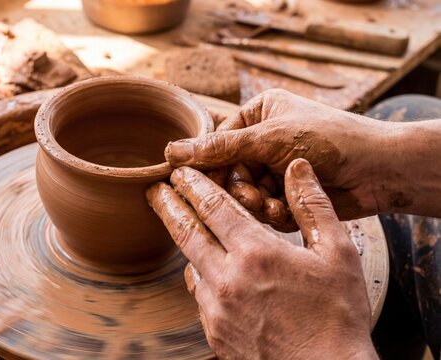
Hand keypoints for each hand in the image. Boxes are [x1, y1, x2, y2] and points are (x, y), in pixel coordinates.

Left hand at [147, 159, 376, 359]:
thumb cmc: (338, 316)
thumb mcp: (338, 254)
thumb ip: (312, 206)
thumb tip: (297, 167)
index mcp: (256, 254)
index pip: (213, 207)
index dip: (193, 185)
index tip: (179, 171)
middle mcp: (227, 280)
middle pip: (186, 233)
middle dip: (167, 206)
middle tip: (154, 190)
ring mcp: (217, 310)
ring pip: (191, 266)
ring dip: (187, 244)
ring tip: (185, 228)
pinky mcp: (214, 333)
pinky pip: (199, 296)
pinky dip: (201, 278)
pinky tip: (210, 273)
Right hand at [166, 89, 397, 220]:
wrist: (378, 169)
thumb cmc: (329, 139)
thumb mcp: (267, 138)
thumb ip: (218, 148)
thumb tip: (170, 151)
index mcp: (256, 115)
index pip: (216, 143)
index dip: (207, 165)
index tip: (192, 183)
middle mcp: (261, 142)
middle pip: (226, 173)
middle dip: (238, 188)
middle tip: (250, 197)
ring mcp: (273, 170)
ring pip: (242, 195)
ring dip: (254, 203)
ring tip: (272, 206)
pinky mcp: (285, 196)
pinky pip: (261, 209)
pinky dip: (271, 213)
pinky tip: (285, 211)